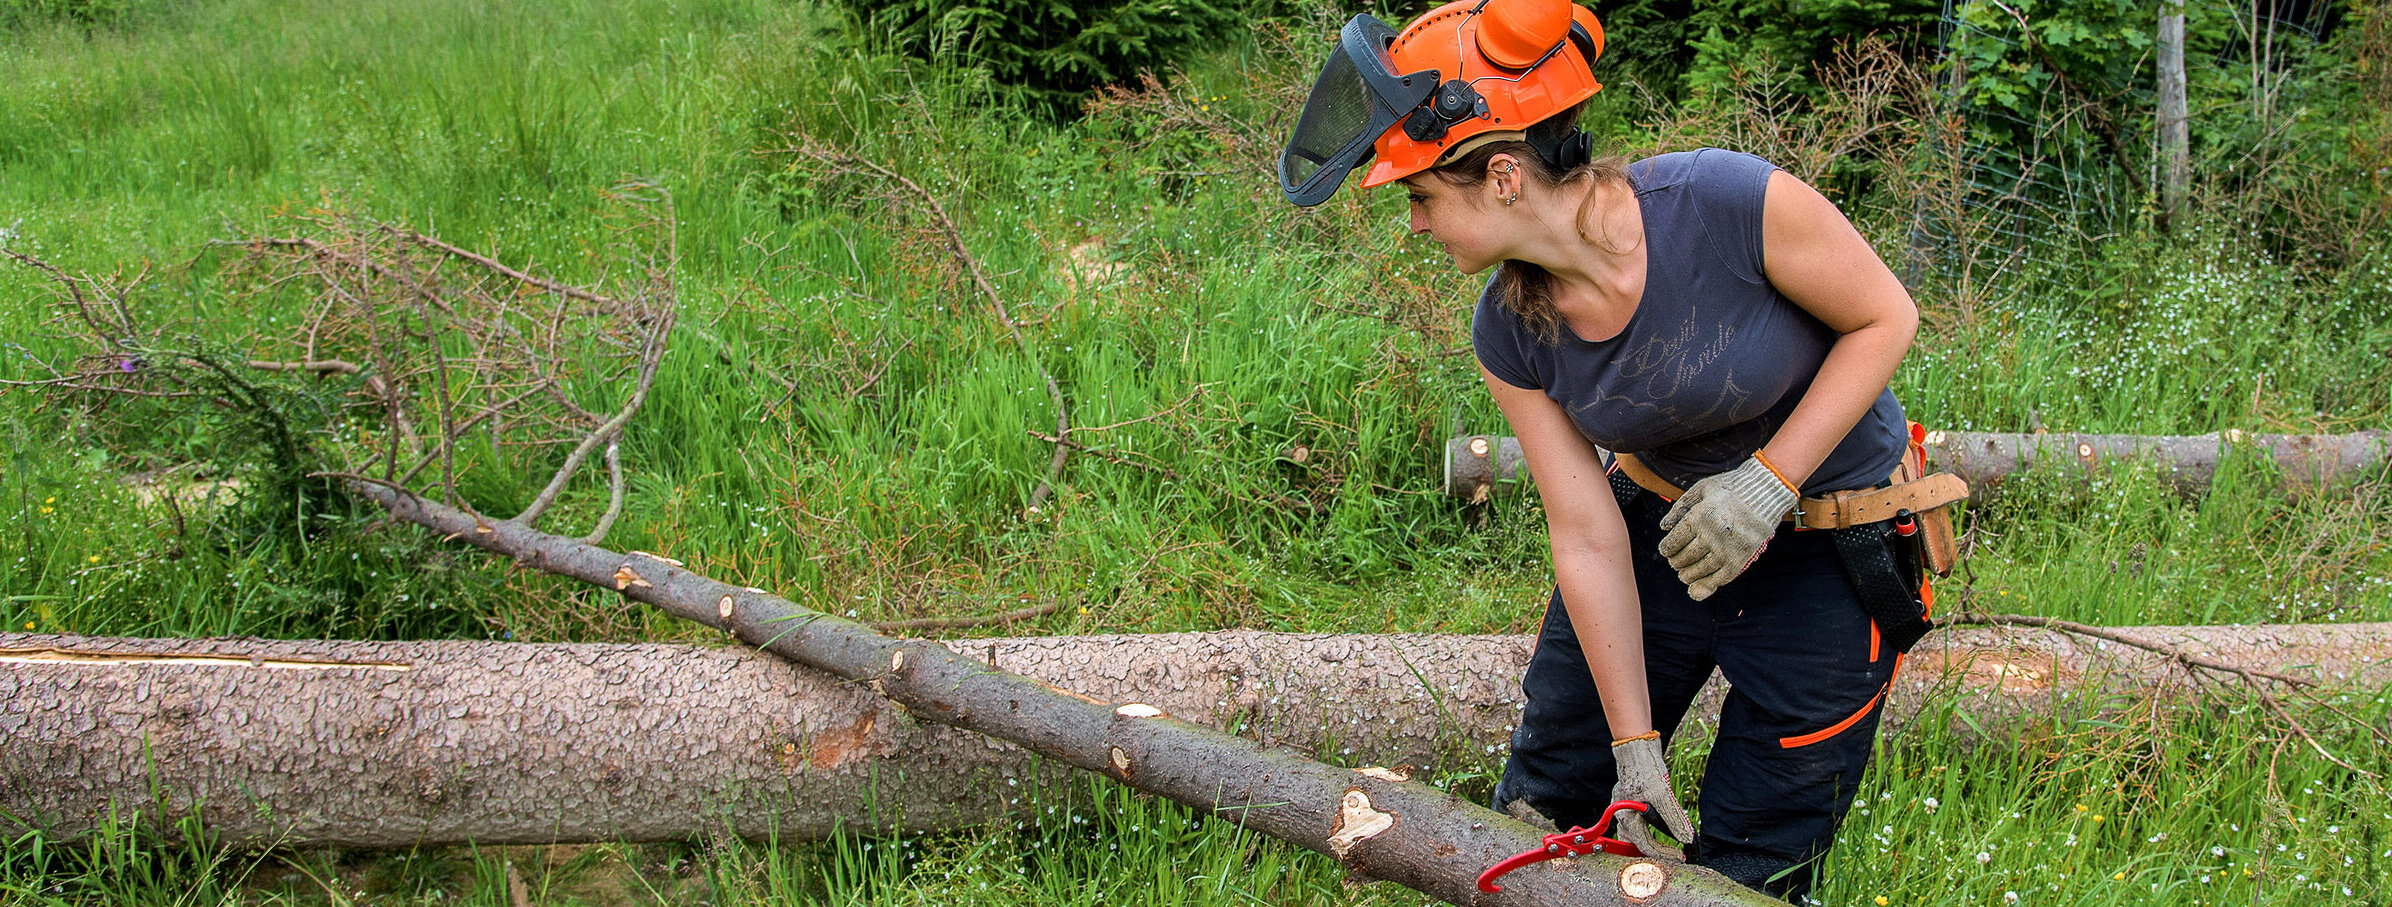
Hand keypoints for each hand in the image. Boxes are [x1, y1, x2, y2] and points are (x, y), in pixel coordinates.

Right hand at [1609, 735, 1694, 860]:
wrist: (1637, 746)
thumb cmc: (1645, 769)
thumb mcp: (1663, 795)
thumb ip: (1674, 819)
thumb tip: (1686, 837)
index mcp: (1626, 816)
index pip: (1645, 844)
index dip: (1664, 853)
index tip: (1679, 855)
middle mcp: (1622, 814)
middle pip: (1635, 843)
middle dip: (1653, 851)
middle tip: (1671, 854)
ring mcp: (1625, 807)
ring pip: (1635, 833)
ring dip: (1650, 840)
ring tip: (1667, 845)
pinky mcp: (1631, 800)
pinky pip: (1637, 821)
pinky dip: (1649, 828)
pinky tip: (1661, 825)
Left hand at [1657, 456, 1797, 600]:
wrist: (1766, 490)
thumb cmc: (1730, 488)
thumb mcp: (1701, 489)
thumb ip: (1680, 507)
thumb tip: (1663, 527)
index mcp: (1700, 516)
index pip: (1673, 543)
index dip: (1667, 550)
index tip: (1667, 551)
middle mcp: (1712, 534)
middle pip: (1684, 558)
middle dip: (1676, 563)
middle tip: (1676, 563)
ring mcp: (1728, 548)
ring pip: (1700, 571)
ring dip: (1688, 576)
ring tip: (1685, 575)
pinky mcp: (1742, 558)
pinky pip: (1721, 578)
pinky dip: (1709, 584)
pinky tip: (1702, 583)